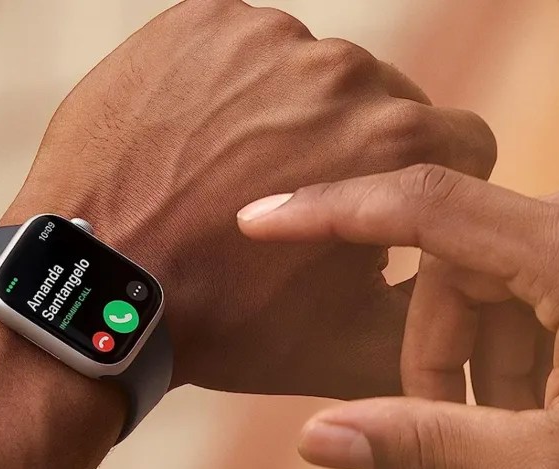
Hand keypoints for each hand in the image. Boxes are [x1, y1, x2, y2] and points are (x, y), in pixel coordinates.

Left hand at [3, 0, 495, 397]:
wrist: (102, 290)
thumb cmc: (223, 322)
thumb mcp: (351, 345)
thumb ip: (431, 305)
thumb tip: (456, 270)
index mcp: (393, 141)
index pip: (454, 139)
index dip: (421, 179)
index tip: (378, 202)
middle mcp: (338, 72)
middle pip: (376, 100)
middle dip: (347, 146)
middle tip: (288, 195)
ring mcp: (261, 38)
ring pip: (302, 71)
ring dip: (282, 112)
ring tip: (229, 170)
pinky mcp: (197, 23)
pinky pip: (235, 47)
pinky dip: (224, 84)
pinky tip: (193, 138)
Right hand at [239, 163, 558, 468]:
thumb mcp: (550, 460)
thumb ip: (426, 443)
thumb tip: (314, 440)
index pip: (424, 203)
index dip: (331, 208)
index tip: (261, 217)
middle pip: (450, 263)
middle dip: (434, 348)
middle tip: (451, 424)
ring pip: (483, 279)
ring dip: (475, 357)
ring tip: (515, 430)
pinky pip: (520, 284)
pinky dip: (509, 347)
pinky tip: (540, 406)